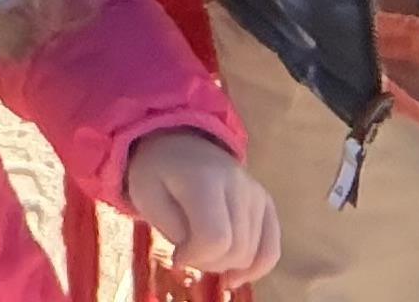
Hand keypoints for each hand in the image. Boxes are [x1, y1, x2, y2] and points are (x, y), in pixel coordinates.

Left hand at [123, 130, 280, 287]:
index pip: (215, 238)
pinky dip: (254, 269)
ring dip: (225, 264)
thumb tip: (192, 261)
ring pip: (252, 254)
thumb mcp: (146, 196)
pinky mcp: (266, 203)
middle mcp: (238, 184)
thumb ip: (171, 230)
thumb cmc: (157, 172)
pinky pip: (271, 250)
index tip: (177, 255)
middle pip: (236, 250)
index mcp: (203, 178)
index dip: (196, 257)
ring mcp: (256, 193)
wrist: (179, 143)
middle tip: (188, 251)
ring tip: (203, 249)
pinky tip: (234, 276)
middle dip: (208, 262)